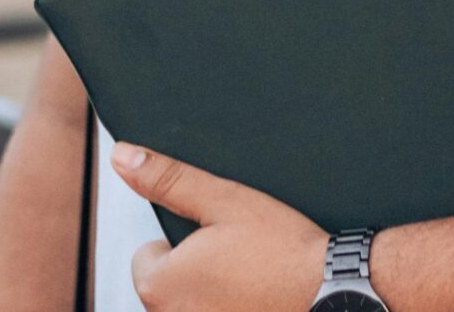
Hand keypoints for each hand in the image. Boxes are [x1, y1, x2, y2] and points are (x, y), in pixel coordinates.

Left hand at [111, 139, 328, 311]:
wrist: (331, 292)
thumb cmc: (279, 247)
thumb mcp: (222, 199)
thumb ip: (168, 179)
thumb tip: (122, 157)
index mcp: (161, 286)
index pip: (146, 257)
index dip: (180, 242)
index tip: (217, 240)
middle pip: (169, 286)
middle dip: (194, 270)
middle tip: (238, 258)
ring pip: (192, 305)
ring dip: (212, 294)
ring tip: (251, 279)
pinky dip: (231, 308)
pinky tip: (257, 299)